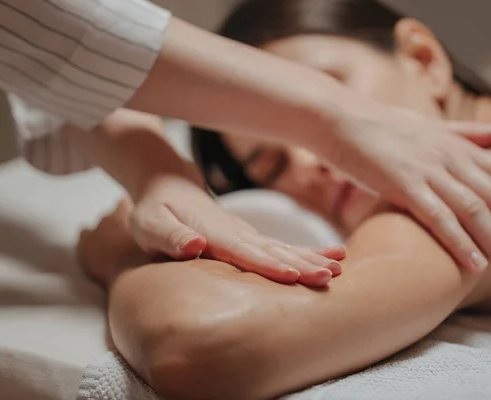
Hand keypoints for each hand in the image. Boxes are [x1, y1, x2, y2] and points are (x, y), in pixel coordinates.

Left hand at [129, 174, 344, 286]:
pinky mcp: (251, 237)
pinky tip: (333, 255)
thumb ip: (171, 236)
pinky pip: (283, 245)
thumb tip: (194, 246)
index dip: (267, 264)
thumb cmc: (155, 210)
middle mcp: (236, 232)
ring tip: (340, 266)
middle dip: (302, 264)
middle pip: (272, 250)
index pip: (242, 251)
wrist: (169, 185)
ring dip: (312, 257)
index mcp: (213, 232)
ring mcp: (247, 233)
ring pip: (283, 246)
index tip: (292, 276)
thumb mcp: (149, 223)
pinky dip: (309, 250)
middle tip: (330, 277)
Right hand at [323, 105, 490, 280]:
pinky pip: (438, 216)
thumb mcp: (432, 127)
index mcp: (460, 145)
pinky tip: (475, 265)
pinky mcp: (402, 183)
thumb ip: (471, 133)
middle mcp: (451, 157)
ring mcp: (428, 170)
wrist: (342, 119)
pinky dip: (459, 241)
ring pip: (476, 211)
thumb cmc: (384, 127)